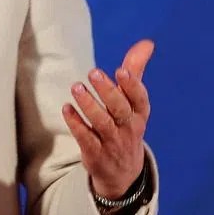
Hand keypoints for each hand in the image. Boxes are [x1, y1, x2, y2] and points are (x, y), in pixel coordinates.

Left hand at [62, 39, 153, 197]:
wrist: (123, 172)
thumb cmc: (126, 125)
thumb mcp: (134, 101)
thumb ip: (136, 70)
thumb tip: (147, 42)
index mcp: (139, 114)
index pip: (140, 99)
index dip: (132, 86)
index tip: (121, 70)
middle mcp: (128, 128)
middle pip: (120, 109)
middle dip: (108, 91)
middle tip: (93, 72)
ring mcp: (112, 142)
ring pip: (102, 123)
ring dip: (89, 105)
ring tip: (76, 87)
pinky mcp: (95, 153)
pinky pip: (86, 138)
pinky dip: (76, 124)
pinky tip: (66, 109)